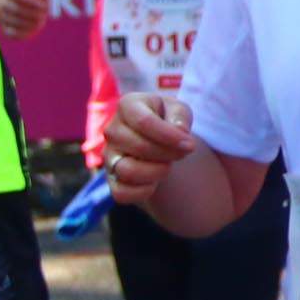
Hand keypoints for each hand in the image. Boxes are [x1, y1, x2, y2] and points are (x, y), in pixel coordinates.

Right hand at [105, 91, 196, 211]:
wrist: (157, 139)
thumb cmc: (167, 120)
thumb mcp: (179, 111)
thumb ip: (180, 117)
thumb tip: (179, 133)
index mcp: (127, 106)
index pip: (144, 122)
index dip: (170, 136)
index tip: (190, 144)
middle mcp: (112, 130)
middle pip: (139, 146)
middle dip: (168, 153)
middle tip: (182, 152)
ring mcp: (108, 156)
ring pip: (128, 171)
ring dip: (157, 171)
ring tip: (166, 164)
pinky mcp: (111, 179)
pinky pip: (122, 193)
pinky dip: (144, 191)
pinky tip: (155, 180)